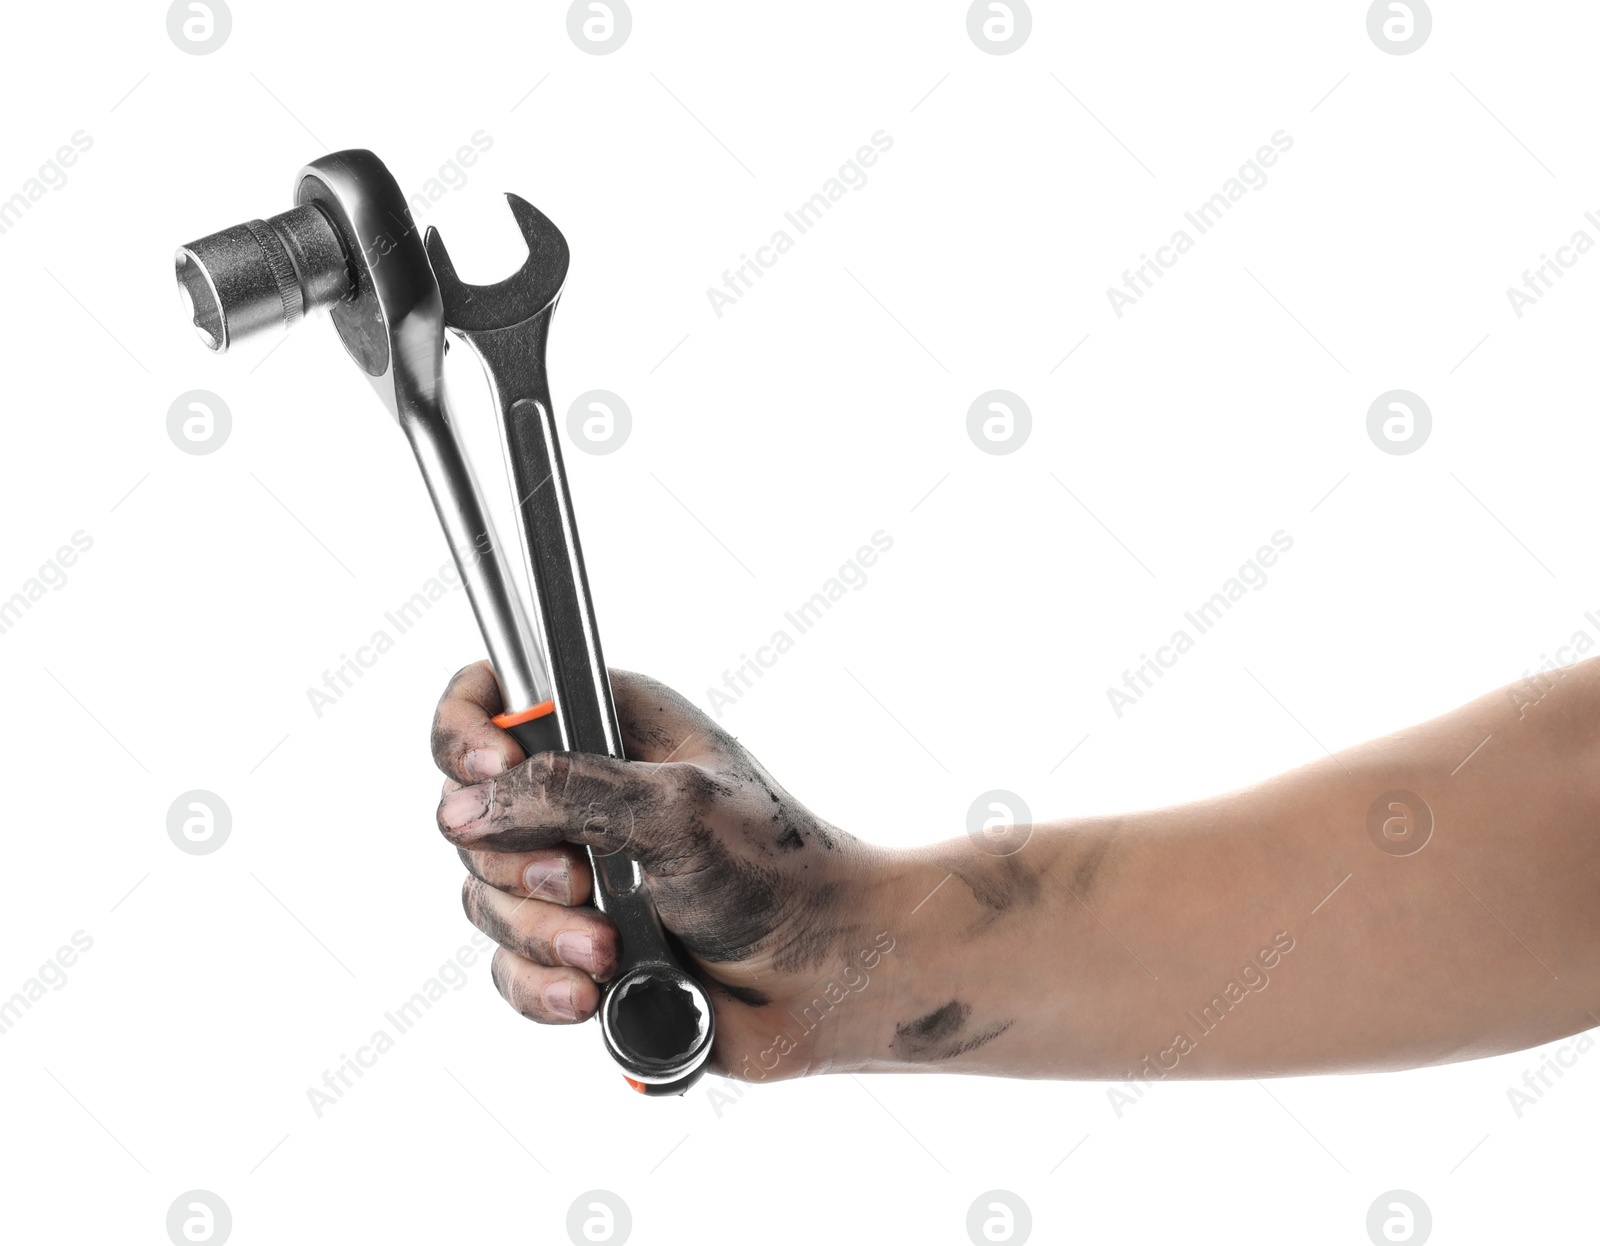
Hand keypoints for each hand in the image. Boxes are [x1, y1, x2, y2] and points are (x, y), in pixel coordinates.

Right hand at [429, 663, 902, 1080]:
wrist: (830, 977)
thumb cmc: (779, 873)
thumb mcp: (676, 812)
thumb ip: (565, 794)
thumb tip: (464, 807)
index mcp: (610, 727)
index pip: (491, 698)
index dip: (465, 732)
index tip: (485, 771)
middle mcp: (582, 793)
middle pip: (471, 812)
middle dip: (514, 860)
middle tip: (579, 882)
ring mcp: (576, 874)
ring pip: (485, 897)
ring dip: (539, 933)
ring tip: (609, 951)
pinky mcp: (576, 947)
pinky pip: (509, 967)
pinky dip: (542, 985)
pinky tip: (591, 995)